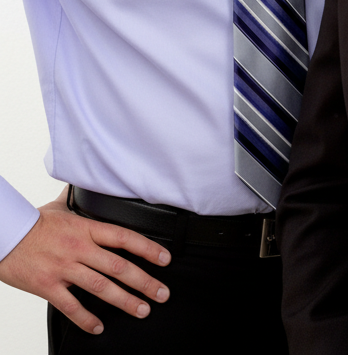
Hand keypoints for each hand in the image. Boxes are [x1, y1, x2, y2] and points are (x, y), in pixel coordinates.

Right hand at [0, 187, 170, 334]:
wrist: (4, 236)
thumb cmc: (33, 223)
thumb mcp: (61, 207)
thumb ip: (79, 202)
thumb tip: (88, 185)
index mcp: (86, 228)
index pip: (125, 238)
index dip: (148, 249)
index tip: (165, 259)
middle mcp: (79, 248)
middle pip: (119, 266)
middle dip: (145, 281)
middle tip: (162, 293)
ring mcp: (64, 268)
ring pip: (100, 287)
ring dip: (124, 300)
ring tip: (142, 310)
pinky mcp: (47, 286)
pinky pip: (70, 306)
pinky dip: (85, 319)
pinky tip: (99, 327)